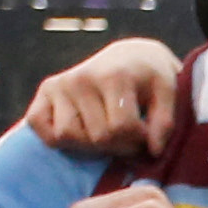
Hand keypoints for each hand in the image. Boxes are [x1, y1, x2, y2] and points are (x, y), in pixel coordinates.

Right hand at [19, 37, 186, 157]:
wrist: (129, 57)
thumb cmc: (151, 79)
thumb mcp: (167, 93)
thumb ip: (165, 122)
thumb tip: (154, 150)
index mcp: (113, 77)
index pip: (122, 129)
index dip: (138, 141)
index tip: (146, 135)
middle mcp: (82, 78)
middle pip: (97, 137)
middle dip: (117, 145)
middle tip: (127, 137)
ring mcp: (60, 84)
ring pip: (67, 136)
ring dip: (88, 144)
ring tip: (105, 133)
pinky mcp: (45, 90)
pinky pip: (40, 127)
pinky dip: (57, 137)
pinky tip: (80, 130)